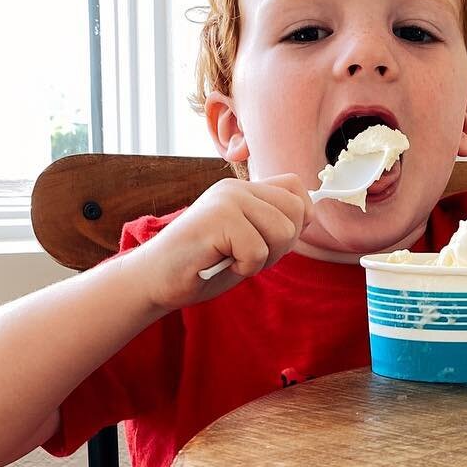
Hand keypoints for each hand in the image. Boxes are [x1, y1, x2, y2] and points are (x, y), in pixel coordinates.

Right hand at [135, 174, 312, 311]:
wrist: (157, 279)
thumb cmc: (202, 265)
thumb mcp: (246, 240)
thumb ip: (273, 224)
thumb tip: (310, 213)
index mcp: (244, 189)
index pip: (295, 188)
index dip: (299, 218)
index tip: (274, 240)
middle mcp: (236, 187)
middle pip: (296, 212)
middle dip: (281, 246)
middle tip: (247, 255)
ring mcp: (226, 199)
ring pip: (283, 232)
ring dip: (262, 258)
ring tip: (232, 258)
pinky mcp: (218, 218)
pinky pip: (258, 250)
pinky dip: (244, 267)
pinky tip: (220, 263)